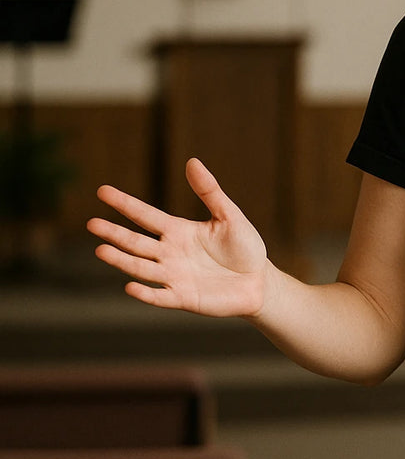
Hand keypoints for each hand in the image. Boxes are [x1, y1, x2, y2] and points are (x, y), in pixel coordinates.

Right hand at [88, 158, 268, 316]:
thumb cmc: (244, 246)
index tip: (102, 191)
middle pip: (136, 242)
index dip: (125, 203)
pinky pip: (159, 296)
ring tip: (101, 250)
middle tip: (92, 223)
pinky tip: (130, 286)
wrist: (258, 281)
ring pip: (141, 267)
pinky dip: (145, 293)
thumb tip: (192, 161)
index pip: (145, 215)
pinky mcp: (183, 298)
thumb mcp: (229, 215)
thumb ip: (209, 191)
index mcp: (178, 231)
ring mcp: (173, 276)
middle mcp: (169, 253)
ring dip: (122, 260)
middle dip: (114, 233)